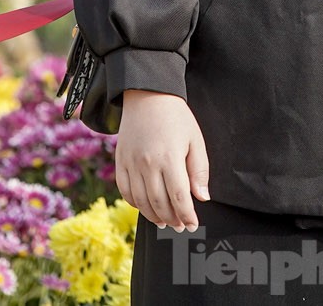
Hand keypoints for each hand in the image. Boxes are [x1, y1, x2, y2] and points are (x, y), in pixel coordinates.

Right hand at [116, 90, 209, 231]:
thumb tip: (202, 197)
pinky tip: (145, 207)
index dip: (187, 215)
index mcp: (170, 158)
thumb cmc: (176, 117)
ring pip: (140, 201)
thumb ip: (199, 170)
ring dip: (153, 216)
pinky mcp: (120, 161)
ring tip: (165, 222)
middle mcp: (148, 164)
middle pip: (159, 203)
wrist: (147, 95)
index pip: (179, 197)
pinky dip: (134, 203)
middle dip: (172, 219)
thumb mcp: (195, 140)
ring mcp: (131, 163)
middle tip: (180, 226)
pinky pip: (125, 190)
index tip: (193, 224)